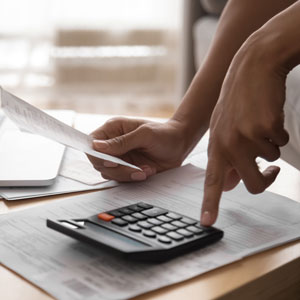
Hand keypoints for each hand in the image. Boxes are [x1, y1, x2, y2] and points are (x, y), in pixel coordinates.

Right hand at [88, 117, 191, 181]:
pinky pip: (121, 179)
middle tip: (134, 169)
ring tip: (146, 169)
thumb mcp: (144, 134)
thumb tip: (97, 146)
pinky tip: (147, 171)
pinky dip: (134, 178)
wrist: (179, 145)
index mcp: (113, 129)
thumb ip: (122, 142)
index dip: (96, 155)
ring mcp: (119, 157)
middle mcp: (113, 144)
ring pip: (109, 173)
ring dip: (127, 175)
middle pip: (98, 162)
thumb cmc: (164, 134)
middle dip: (117, 169)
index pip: (92, 143)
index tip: (111, 162)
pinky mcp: (126, 168)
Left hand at [201, 39, 288, 225]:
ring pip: (271, 161)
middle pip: (253, 185)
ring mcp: (246, 136)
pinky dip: (279, 133)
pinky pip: (282, 144)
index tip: (207, 222)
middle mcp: (228, 144)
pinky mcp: (266, 127)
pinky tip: (268, 115)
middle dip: (266, 180)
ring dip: (270, 147)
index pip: (212, 180)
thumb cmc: (238, 101)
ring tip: (259, 124)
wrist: (251, 67)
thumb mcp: (224, 129)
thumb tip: (233, 185)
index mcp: (216, 146)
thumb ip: (227, 157)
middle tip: (272, 170)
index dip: (210, 203)